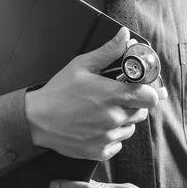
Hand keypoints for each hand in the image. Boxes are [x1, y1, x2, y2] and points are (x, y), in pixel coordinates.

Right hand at [25, 28, 158, 160]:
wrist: (36, 119)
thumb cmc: (58, 91)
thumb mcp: (82, 65)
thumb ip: (108, 52)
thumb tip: (125, 36)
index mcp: (112, 95)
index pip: (150, 97)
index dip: (148, 91)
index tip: (140, 88)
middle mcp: (113, 118)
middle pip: (142, 113)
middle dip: (134, 104)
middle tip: (117, 98)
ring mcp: (107, 137)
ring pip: (130, 129)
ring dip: (123, 121)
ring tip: (104, 112)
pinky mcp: (100, 151)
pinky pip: (118, 145)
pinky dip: (111, 137)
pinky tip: (97, 127)